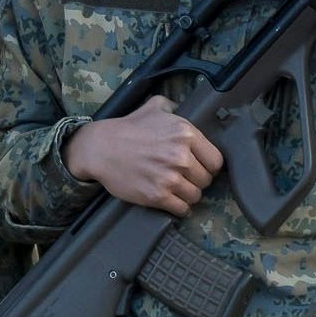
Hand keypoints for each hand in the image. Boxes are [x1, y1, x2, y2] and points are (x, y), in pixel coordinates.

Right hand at [62, 95, 223, 215]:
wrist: (99, 148)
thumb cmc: (127, 128)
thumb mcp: (154, 107)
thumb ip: (175, 107)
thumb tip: (188, 109)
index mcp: (185, 134)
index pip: (216, 160)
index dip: (207, 165)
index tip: (199, 166)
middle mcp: (181, 156)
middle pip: (206, 179)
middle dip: (196, 179)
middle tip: (183, 177)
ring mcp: (169, 177)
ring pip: (195, 196)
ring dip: (187, 194)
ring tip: (176, 189)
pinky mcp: (157, 195)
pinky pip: (182, 209)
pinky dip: (178, 207)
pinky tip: (172, 201)